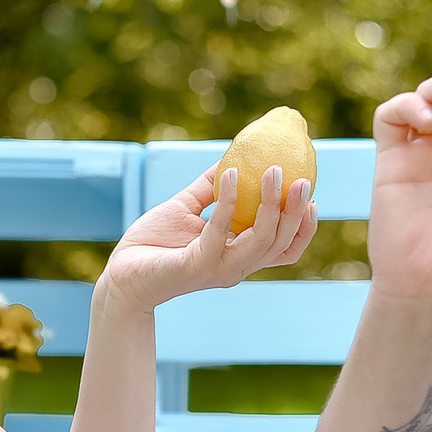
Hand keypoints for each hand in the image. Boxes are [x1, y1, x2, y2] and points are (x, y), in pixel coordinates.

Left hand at [95, 162, 318, 312]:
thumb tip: (231, 159)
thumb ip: (210, 189)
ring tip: (272, 171)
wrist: (120, 272)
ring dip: (270, 204)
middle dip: (295, 212)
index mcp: (238, 256)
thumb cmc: (152, 244)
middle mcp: (236, 267)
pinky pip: (219, 231)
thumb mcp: (186, 208)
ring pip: (260, 241)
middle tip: (300, 178)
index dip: (303, 227)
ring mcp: (218, 269)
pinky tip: (228, 174)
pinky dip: (227, 201)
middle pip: (281, 244)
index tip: (311, 196)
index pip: (284, 249)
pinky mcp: (196, 266)